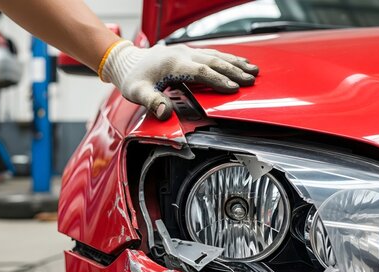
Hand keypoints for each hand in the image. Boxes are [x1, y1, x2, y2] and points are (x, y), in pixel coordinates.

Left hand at [100, 41, 258, 119]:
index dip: (218, 80)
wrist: (125, 61)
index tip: (234, 88)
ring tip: (253, 70)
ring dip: (235, 62)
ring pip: (215, 55)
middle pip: (213, 61)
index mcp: (172, 63)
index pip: (201, 72)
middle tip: (251, 80)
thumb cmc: (132, 78)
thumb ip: (152, 102)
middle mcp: (182, 53)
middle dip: (234, 71)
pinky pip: (211, 53)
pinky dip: (227, 58)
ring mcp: (186, 51)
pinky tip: (239, 62)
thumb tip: (165, 112)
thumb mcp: (137, 93)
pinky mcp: (187, 52)